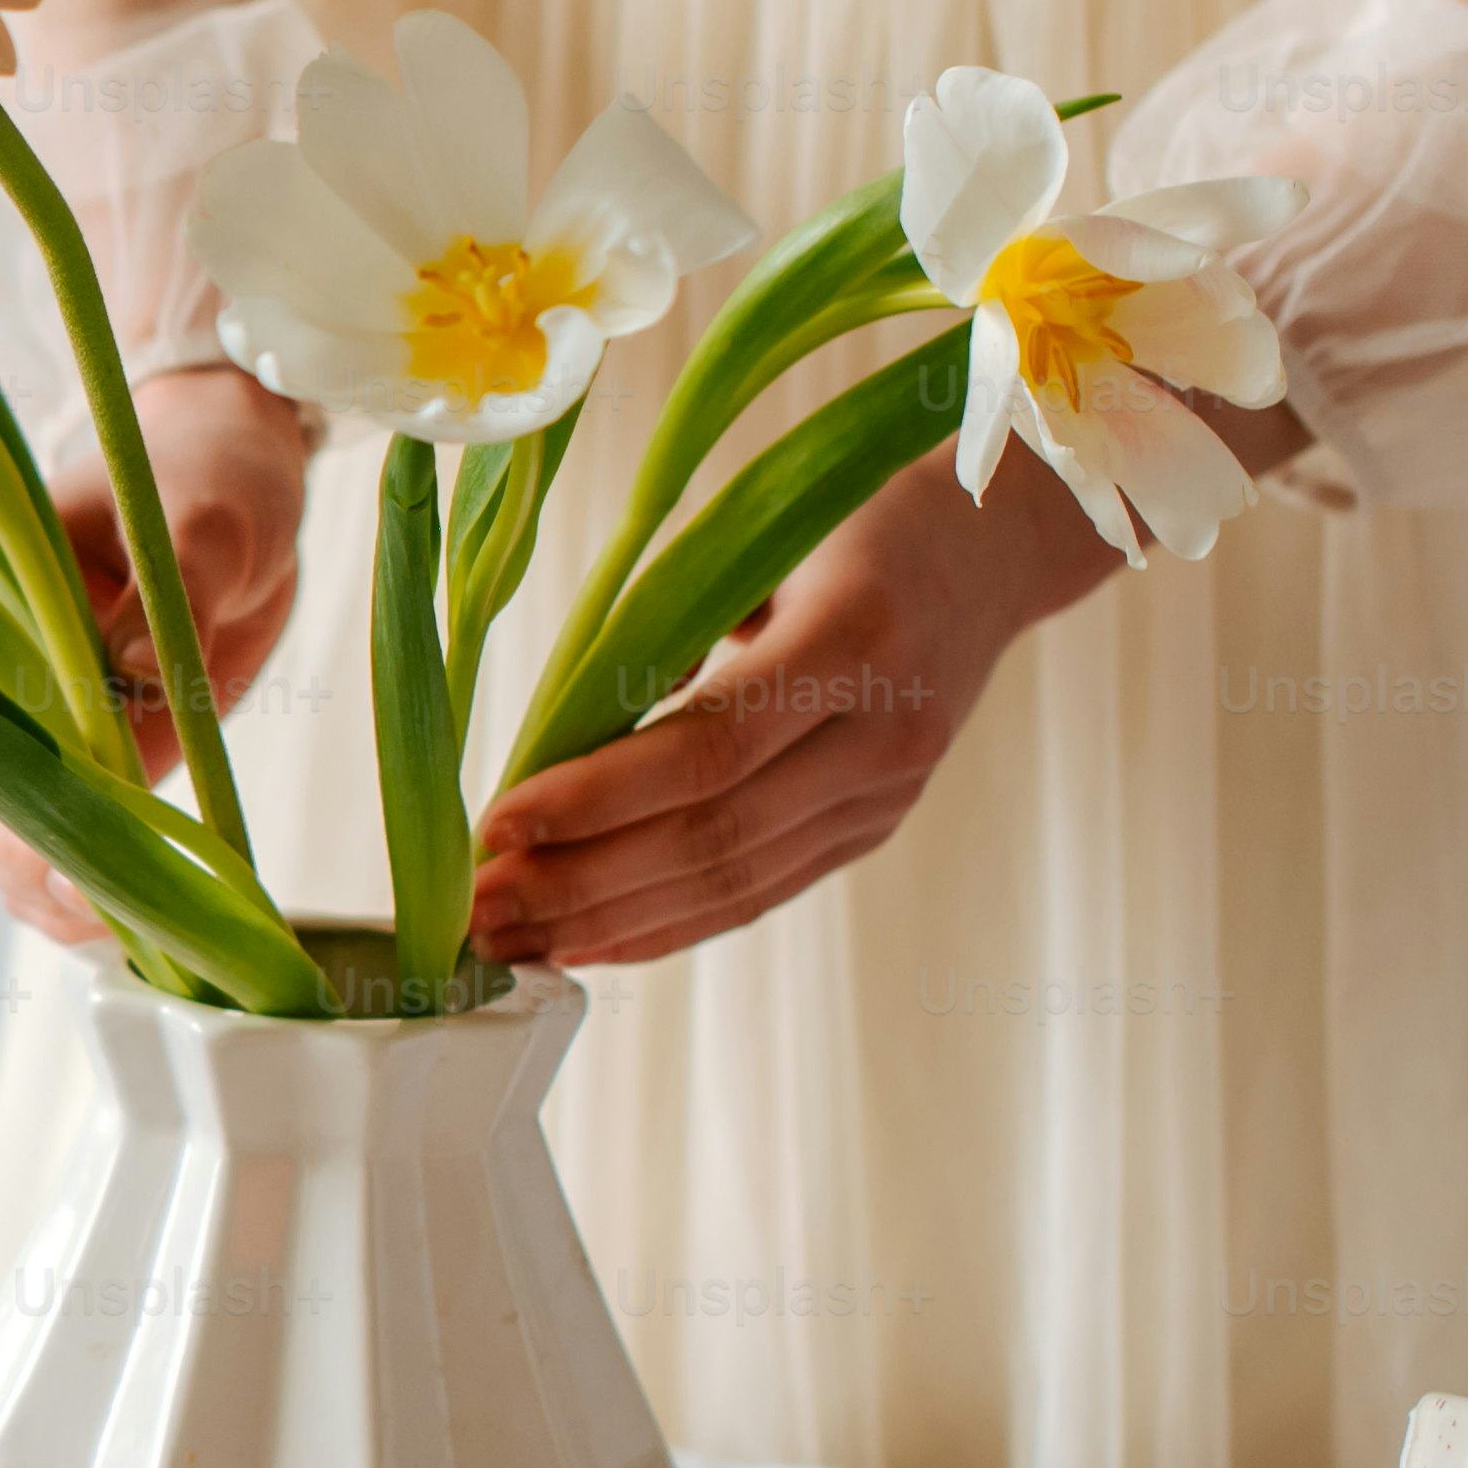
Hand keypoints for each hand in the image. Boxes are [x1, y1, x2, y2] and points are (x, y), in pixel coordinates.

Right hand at [0, 364, 311, 945]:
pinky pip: (52, 845)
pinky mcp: (76, 759)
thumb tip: (138, 668)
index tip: (78, 875)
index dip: (13, 816)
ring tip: (127, 935)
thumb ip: (175, 584)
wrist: (226, 483)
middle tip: (114, 924)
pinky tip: (131, 927)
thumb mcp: (203, 514)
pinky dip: (82, 896)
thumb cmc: (205, 477)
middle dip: (32, 880)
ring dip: (51, 903)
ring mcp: (28, 727)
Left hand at [461, 444, 1118, 967]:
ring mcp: (886, 796)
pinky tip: (590, 942)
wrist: (992, 552)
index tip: (497, 822)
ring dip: (609, 919)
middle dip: (580, 881)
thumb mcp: (761, 544)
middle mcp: (883, 734)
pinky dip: (669, 925)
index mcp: (854, 639)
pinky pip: (761, 893)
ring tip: (508, 938)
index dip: (596, 796)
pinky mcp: (873, 830)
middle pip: (713, 834)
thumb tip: (560, 737)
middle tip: (475, 907)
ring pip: (734, 882)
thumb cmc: (850, 526)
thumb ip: (670, 633)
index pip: (708, 744)